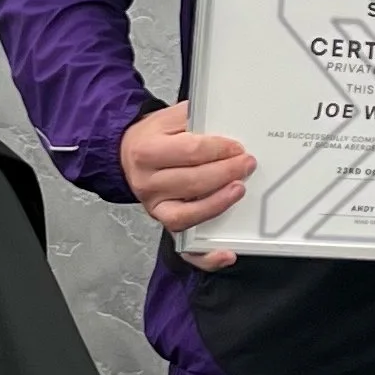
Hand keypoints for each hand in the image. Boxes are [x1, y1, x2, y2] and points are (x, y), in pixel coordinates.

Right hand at [119, 101, 252, 267]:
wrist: (126, 155)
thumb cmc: (153, 137)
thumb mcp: (167, 119)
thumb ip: (194, 118)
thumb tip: (227, 122)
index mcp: (147, 152)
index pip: (189, 152)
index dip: (218, 150)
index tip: (238, 147)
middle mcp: (148, 183)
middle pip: (192, 182)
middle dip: (225, 173)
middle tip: (247, 164)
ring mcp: (155, 208)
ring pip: (188, 215)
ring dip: (218, 204)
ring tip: (239, 190)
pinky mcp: (164, 224)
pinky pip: (184, 248)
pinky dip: (206, 256)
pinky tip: (226, 253)